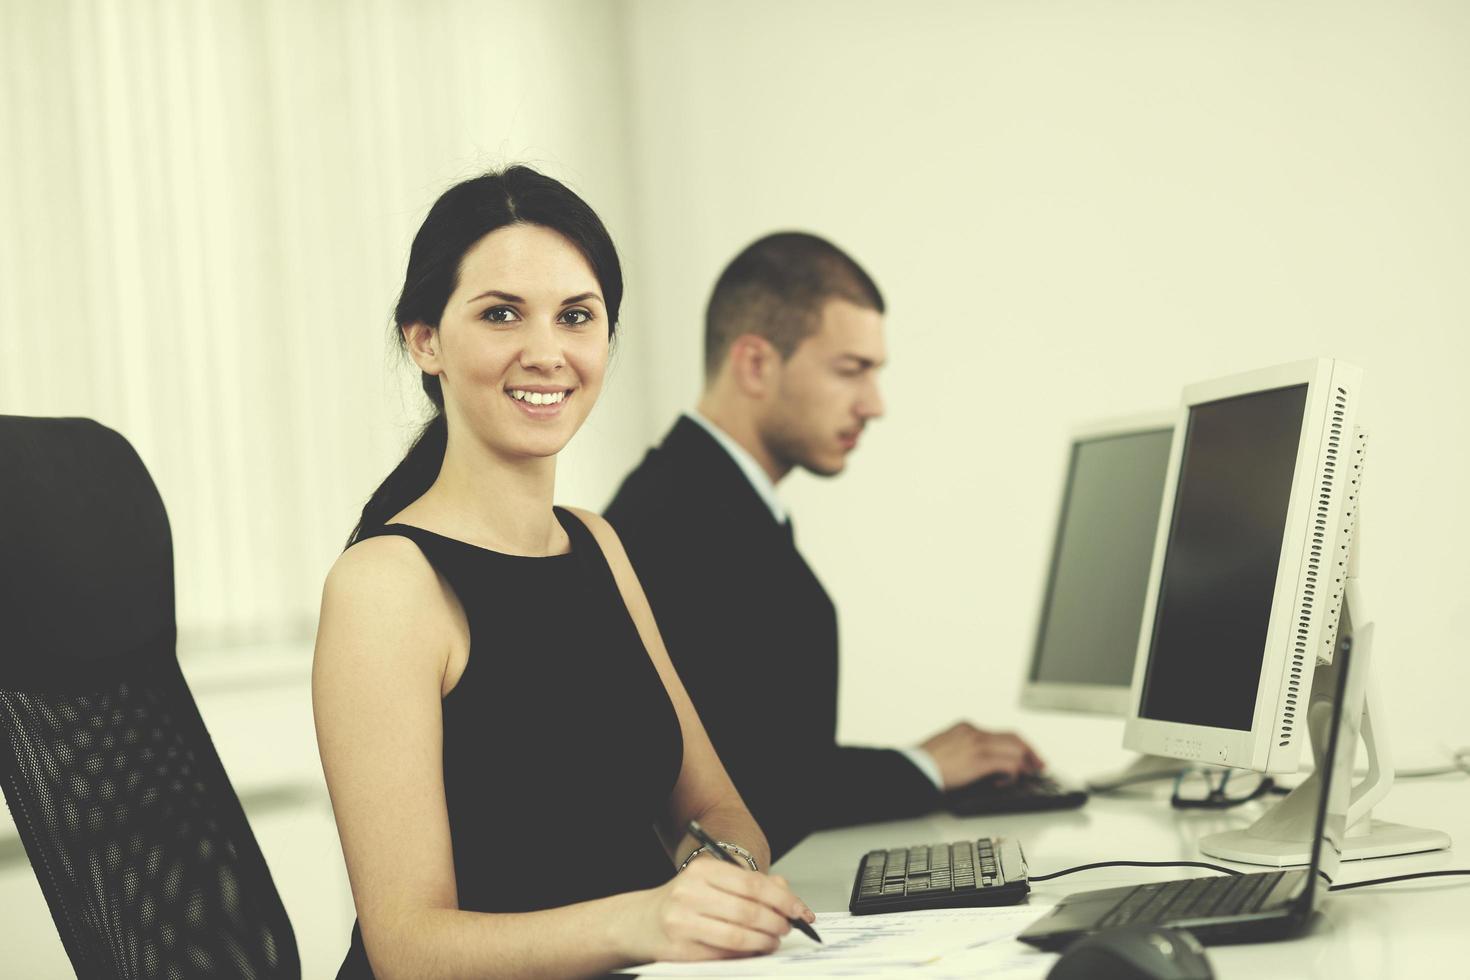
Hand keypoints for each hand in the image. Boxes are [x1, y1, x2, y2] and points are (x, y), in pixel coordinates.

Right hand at [619, 859, 815, 962]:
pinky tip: (753, 950)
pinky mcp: (680, 951)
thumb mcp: (713, 882)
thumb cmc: (683, 901)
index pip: (753, 884)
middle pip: (749, 912)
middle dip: (777, 923)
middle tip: (787, 928)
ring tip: (773, 941)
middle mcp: (690, 894)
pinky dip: (746, 954)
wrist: (640, 922)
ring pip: (738, 937)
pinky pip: (724, 955)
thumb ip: (750, 884)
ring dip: (764, 942)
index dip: (783, 899)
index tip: (799, 910)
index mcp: (701, 871)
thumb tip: (786, 892)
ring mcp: (683, 923)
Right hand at [920, 722, 1044, 789]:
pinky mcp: (980, 760)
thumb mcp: (946, 749)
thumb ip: (965, 750)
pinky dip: (1014, 772)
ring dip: (1026, 762)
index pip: (999, 733)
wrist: (914, 769)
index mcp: (965, 727)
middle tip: (1039, 764)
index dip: (1017, 744)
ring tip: (1030, 774)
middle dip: (1030, 751)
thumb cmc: (924, 765)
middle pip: (1012, 737)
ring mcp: (977, 744)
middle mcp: (974, 732)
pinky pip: (1008, 763)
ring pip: (1015, 748)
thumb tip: (984, 765)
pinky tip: (1009, 780)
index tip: (1025, 754)